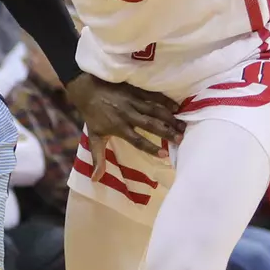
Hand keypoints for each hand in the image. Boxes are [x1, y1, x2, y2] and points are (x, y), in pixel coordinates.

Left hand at [66, 76, 183, 170]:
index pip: (137, 140)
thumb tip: (96, 179)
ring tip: (183, 125)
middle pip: (150, 124)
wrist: (86, 89)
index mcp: (119, 128)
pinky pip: (153, 95)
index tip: (165, 155)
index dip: (151, 148)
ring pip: (154, 110)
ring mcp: (132, 101)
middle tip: (181, 138)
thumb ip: (98, 159)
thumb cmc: (92, 116)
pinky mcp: (135, 90)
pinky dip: (165, 101)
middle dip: (166, 131)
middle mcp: (127, 115)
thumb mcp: (94, 138)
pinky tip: (177, 107)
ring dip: (169, 117)